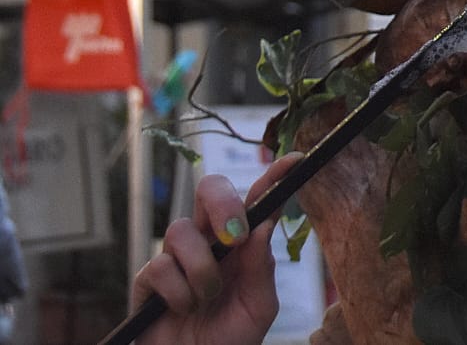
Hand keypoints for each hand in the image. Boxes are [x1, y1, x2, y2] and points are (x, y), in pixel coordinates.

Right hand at [129, 153, 302, 344]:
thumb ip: (260, 269)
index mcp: (242, 244)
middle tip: (235, 236)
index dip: (274, 178)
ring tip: (208, 298)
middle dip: (222, 203)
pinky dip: (178, 291)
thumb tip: (263, 225)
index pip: (257, 201)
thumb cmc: (230, 340)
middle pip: (208, 189)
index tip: (295, 161)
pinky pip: (159, 266)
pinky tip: (183, 309)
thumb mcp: (258, 308)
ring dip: (202, 269)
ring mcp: (177, 257)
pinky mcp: (148, 279)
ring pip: (181, 230)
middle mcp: (210, 241)